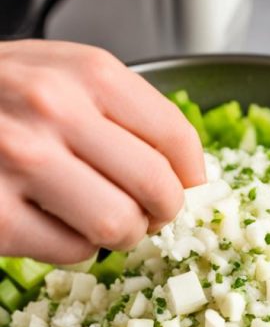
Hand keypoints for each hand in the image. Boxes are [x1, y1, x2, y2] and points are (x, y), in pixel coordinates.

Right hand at [0, 40, 204, 262]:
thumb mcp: (63, 74)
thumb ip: (124, 113)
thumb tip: (188, 174)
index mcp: (86, 74)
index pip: (176, 139)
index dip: (192, 176)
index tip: (187, 187)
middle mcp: (55, 112)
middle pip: (157, 189)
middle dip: (161, 211)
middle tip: (146, 212)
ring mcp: (20, 162)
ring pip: (120, 227)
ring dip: (119, 234)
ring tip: (99, 218)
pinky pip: (73, 252)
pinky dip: (72, 248)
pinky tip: (50, 221)